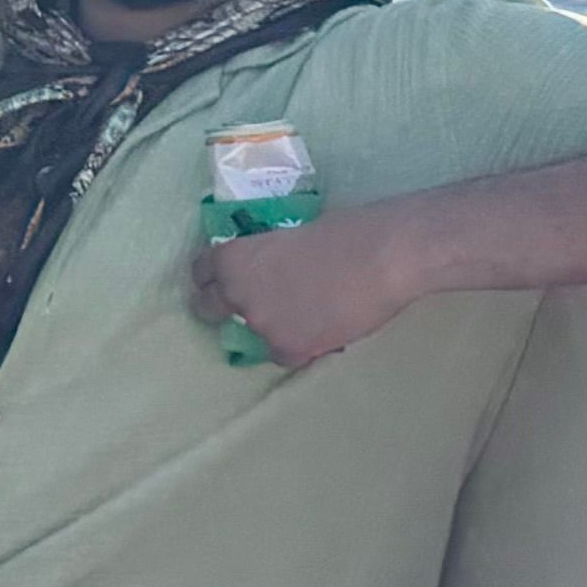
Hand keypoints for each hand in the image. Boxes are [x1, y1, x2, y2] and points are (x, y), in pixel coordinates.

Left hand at [190, 203, 419, 370]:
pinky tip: (318, 333)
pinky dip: (298, 346)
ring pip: (252, 335)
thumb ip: (271, 257)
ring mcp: (261, 325)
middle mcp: (236, 294)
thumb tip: (274, 270)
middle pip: (207, 308)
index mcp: (232, 258)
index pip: (202, 273)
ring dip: (271, 326)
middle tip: (252, 303)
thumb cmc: (346, 232)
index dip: (215, 277)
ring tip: (305, 315)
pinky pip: (283, 355)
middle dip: (223, 306)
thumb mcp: (291, 235)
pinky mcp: (290, 347)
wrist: (384, 257)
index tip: (226, 280)